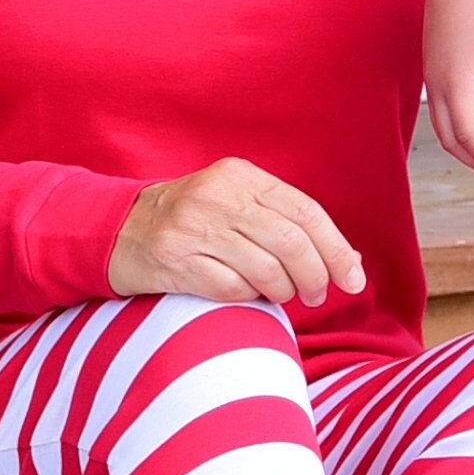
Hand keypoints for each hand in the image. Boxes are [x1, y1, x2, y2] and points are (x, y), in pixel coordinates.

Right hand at [110, 158, 365, 306]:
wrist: (120, 229)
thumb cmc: (193, 221)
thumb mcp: (236, 203)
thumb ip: (286, 223)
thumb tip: (349, 260)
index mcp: (241, 175)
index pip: (306, 212)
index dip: (337, 250)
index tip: (354, 280)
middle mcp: (218, 195)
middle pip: (291, 243)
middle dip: (315, 277)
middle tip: (316, 297)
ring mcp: (193, 227)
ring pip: (265, 270)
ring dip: (283, 292)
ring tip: (280, 296)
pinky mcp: (173, 259)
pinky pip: (231, 289)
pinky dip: (248, 299)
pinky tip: (245, 294)